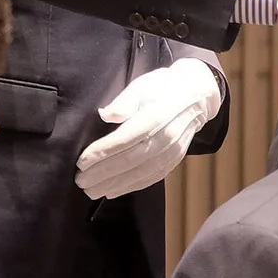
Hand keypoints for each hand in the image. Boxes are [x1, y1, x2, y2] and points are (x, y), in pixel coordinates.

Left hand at [74, 59, 223, 199]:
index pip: (126, 138)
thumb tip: (105, 114)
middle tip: (81, 181)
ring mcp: (173, 150)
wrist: (197, 96)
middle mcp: (167, 136)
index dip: (103, 152)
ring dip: (115, 184)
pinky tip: (113, 191)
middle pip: (132, 159)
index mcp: (157, 115)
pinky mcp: (175, 159)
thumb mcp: (143, 86)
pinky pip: (153, 177)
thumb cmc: (163, 88)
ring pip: (142, 172)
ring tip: (92, 190)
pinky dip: (132, 186)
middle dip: (104, 173)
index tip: (82, 162)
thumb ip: (125, 101)